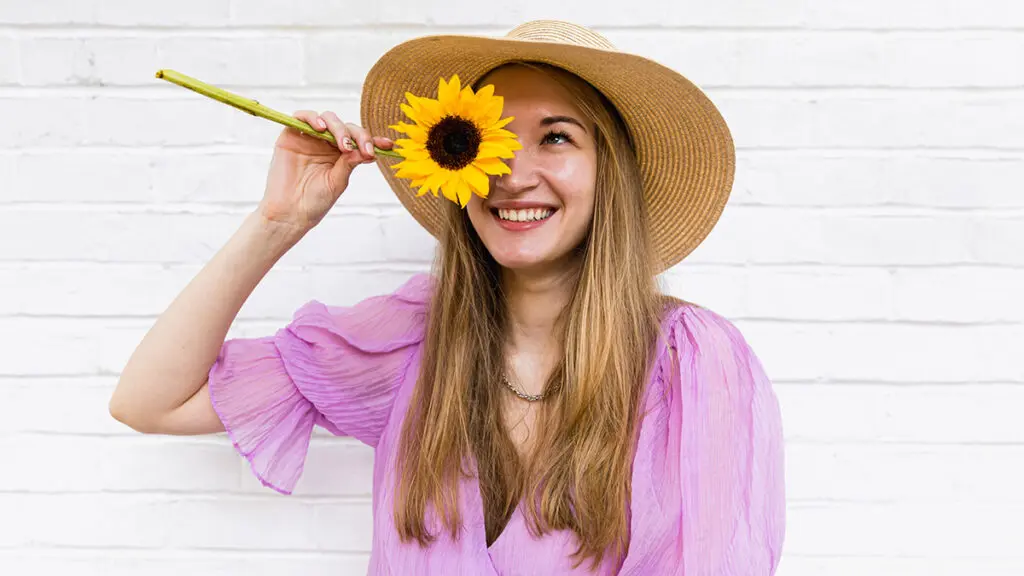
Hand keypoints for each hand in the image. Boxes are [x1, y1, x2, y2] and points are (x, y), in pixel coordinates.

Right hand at [256, 110, 393, 234]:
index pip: (360, 141)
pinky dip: (313, 118)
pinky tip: (322, 129)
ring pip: (328, 119)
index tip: (389, 145)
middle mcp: (327, 144)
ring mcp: (309, 138)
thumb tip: (364, 150)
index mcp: (341, 155)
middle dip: (358, 136)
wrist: (289, 213)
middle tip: (362, 149)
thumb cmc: (314, 202)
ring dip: (339, 128)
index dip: (374, 140)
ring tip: (343, 144)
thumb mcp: (337, 182)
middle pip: (346, 127)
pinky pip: (302, 117)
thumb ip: (349, 163)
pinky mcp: (291, 136)